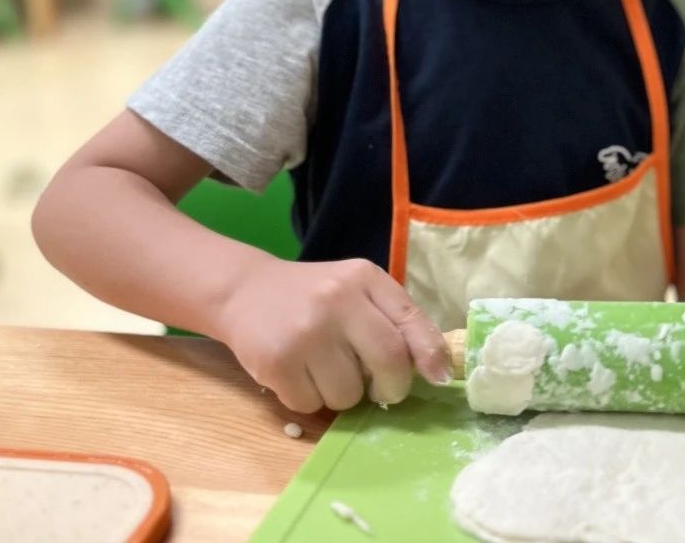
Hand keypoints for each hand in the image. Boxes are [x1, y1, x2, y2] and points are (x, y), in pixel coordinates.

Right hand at [216, 255, 450, 413]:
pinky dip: (310, 399)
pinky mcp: (276, 362)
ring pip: (349, 394)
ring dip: (344, 396)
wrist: (245, 291)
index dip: (430, 354)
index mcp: (364, 279)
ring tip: (325, 370)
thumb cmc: (314, 296)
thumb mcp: (357, 291)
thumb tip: (438, 370)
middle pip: (389, 361)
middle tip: (379, 389)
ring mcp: (306, 331)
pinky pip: (311, 405)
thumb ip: (395, 320)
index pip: (411, 320)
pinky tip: (298, 373)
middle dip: (391, 387)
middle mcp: (337, 299)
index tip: (439, 377)